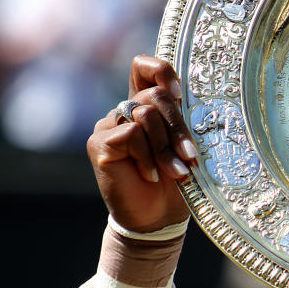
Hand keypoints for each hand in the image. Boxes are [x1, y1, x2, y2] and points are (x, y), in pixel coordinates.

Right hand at [87, 56, 196, 232]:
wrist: (156, 220)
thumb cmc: (174, 185)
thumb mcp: (183, 148)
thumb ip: (181, 121)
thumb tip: (189, 97)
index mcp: (145, 107)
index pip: (144, 67)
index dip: (161, 71)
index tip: (180, 94)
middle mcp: (124, 112)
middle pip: (154, 95)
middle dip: (178, 126)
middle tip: (189, 156)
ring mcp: (108, 126)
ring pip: (145, 114)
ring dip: (166, 146)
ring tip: (174, 172)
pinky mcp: (99, 144)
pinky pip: (131, 134)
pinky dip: (147, 156)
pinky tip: (150, 175)